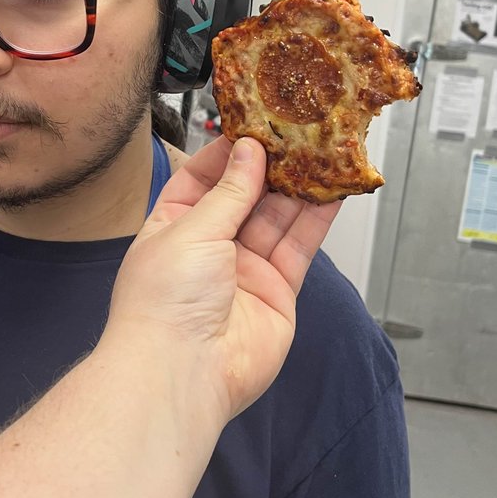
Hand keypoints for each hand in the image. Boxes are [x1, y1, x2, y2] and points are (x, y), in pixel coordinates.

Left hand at [107, 135, 341, 423]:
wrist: (183, 372)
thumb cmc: (165, 302)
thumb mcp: (191, 229)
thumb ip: (228, 192)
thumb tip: (249, 153)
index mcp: (172, 227)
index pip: (202, 179)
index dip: (228, 153)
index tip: (254, 125)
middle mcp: (209, 248)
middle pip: (245, 196)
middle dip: (271, 166)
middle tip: (297, 133)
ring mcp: (244, 270)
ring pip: (277, 218)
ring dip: (299, 187)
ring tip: (322, 152)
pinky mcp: (277, 291)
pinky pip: (298, 247)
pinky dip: (316, 219)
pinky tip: (332, 192)